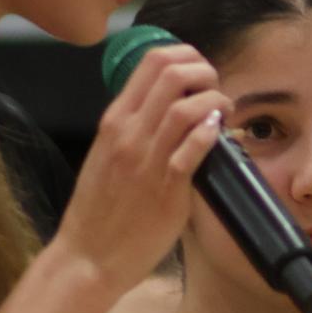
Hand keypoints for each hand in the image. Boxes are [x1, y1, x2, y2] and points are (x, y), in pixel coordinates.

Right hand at [54, 45, 229, 294]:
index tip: (200, 74)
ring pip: (186, 107)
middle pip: (173, 73)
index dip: (186, 56)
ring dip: (215, 102)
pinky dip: (211, 133)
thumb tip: (171, 111)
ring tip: (224, 114)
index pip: (151, 61)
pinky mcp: (165, 189)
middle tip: (215, 92)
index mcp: (114, 120)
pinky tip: (219, 134)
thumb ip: (135, 129)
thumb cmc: (99, 209)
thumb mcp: (107, 154)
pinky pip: (193, 149)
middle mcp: (129, 132)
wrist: (87, 255)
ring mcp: (146, 160)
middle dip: (205, 73)